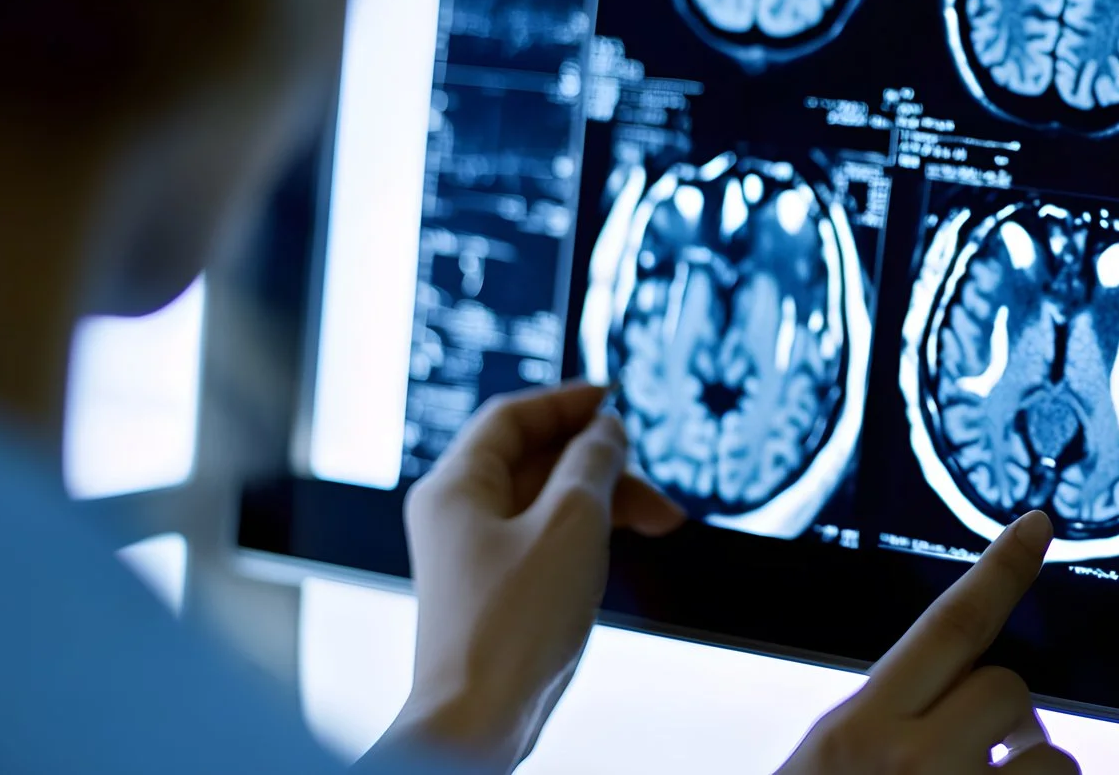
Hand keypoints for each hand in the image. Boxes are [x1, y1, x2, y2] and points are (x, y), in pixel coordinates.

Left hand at [384, 383, 684, 770]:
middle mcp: (457, 513)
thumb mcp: (571, 522)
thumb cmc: (511, 625)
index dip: (566, 401)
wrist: (478, 721)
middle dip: (599, 462)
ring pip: (546, 501)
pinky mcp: (494, 590)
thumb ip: (593, 462)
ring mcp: (474, 554)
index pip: (512, 416)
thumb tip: (607, 429)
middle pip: (535, 459)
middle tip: (650, 477)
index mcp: (456, 484)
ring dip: (604, 501)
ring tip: (662, 520)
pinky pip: (545, 539)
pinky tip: (626, 545)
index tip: (613, 398)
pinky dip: (588, 534)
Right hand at [776, 512, 1077, 773]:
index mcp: (856, 727)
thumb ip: (884, 716)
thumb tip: (955, 689)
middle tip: (976, 761)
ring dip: (1032, 769)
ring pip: (1052, 752)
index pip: (948, 627)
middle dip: (1006, 718)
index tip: (1036, 525)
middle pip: (1005, 685)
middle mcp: (910, 760)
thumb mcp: (831, 758)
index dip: (1000, 572)